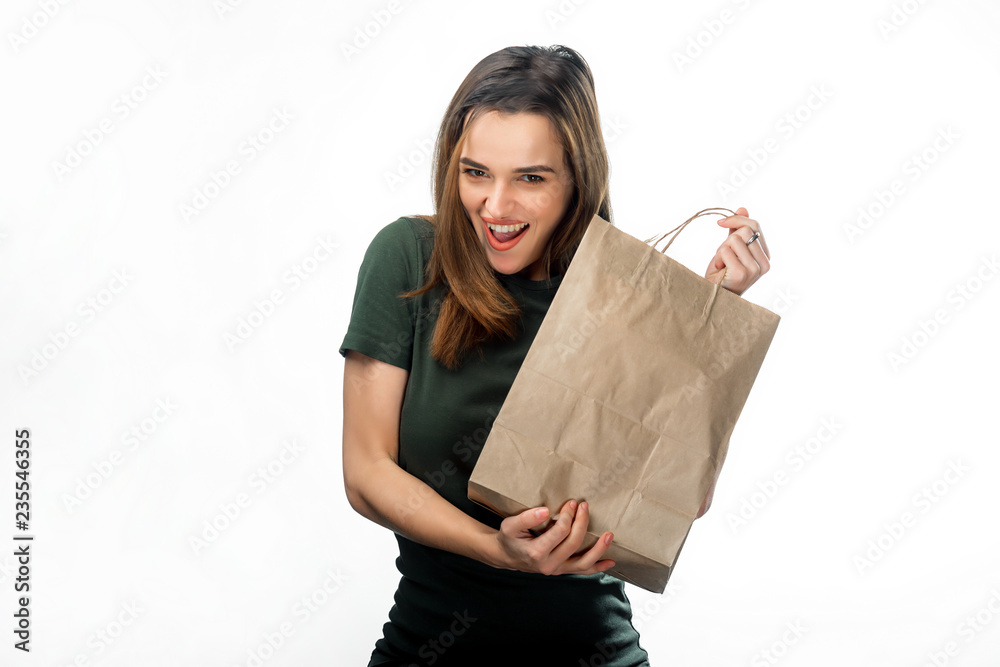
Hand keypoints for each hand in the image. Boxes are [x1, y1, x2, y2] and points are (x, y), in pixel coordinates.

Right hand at [492, 499, 614, 575]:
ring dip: (598, 549)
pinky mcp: (562, 571)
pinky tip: (610, 562)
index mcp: (536, 552)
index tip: (571, 502)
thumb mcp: (510, 525)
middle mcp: (548, 565)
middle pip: (573, 543)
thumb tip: (546, 510)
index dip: (568, 516)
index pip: (559, 532)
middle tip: (584, 506)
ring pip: (583, 563)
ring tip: (609, 535)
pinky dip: (597, 567)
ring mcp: (557, 570)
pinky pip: (582, 571)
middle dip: (581, 522)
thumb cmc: (509, 538)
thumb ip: (526, 518)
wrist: (506, 556)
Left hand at [705, 207, 770, 295]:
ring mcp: (755, 269)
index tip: (721, 222)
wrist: (713, 295)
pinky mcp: (742, 273)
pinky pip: (726, 250)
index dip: (737, 219)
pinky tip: (720, 269)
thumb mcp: (731, 248)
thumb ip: (737, 231)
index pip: (755, 226)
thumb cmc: (722, 273)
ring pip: (735, 239)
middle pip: (745, 230)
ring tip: (722, 263)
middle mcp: (765, 263)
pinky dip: (718, 257)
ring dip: (722, 249)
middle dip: (728, 239)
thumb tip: (743, 208)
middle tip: (723, 254)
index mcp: (765, 256)